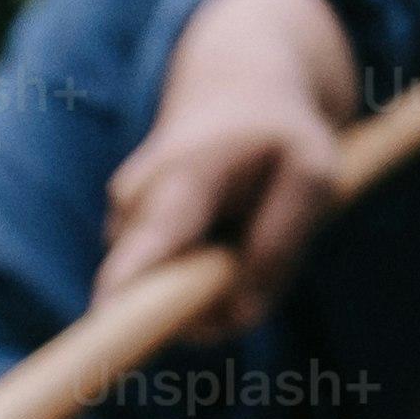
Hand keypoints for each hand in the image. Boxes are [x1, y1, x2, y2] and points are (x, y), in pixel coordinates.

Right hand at [100, 0, 363, 342]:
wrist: (233, 85)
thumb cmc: (282, 133)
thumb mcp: (314, 174)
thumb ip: (282, 245)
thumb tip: (238, 315)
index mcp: (183, 179)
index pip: (146, 249)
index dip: (123, 300)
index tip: (105, 333)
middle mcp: (133, 201)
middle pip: (158, 296)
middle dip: (211, 306)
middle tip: (263, 265)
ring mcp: (119, 219)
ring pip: (167, 294)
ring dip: (212, 285)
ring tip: (243, 226)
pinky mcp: (121, 235)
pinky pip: (164, 283)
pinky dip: (199, 273)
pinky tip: (217, 226)